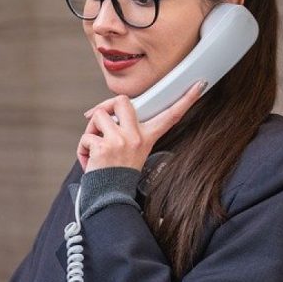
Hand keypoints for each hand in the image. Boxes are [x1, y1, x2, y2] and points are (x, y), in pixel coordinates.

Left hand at [77, 81, 204, 172]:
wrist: (110, 197)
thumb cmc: (117, 174)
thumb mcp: (131, 151)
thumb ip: (125, 131)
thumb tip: (103, 113)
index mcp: (147, 137)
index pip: (170, 116)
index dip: (186, 99)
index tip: (199, 84)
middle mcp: (136, 137)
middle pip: (122, 100)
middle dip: (106, 105)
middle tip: (100, 120)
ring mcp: (120, 141)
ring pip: (97, 116)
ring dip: (90, 131)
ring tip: (95, 148)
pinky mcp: (103, 147)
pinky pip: (86, 138)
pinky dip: (82, 149)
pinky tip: (90, 162)